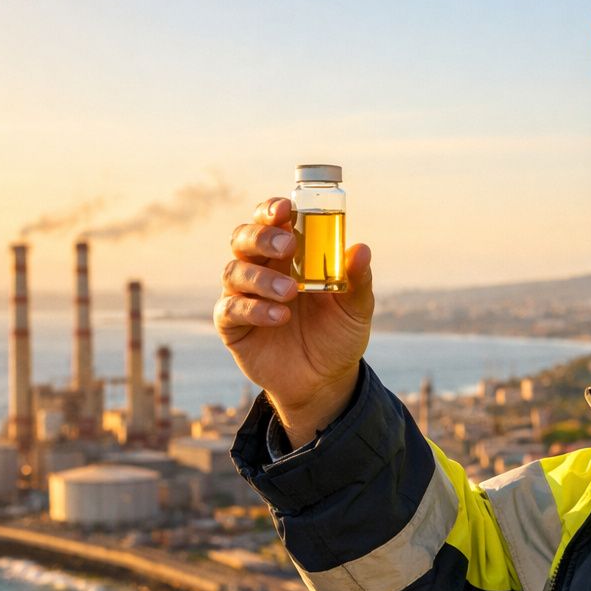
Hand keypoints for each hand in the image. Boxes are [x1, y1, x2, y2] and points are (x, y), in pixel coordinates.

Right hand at [215, 196, 373, 445]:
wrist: (325, 382)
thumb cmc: (338, 336)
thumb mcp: (356, 309)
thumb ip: (358, 280)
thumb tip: (360, 249)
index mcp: (288, 256)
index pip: (270, 221)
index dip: (271, 209)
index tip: (285, 208)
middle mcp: (260, 270)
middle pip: (243, 238)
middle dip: (261, 236)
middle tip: (287, 247)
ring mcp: (243, 297)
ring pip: (233, 272)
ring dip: (260, 278)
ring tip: (290, 293)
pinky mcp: (233, 327)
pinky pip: (230, 310)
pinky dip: (253, 310)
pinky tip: (280, 317)